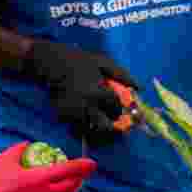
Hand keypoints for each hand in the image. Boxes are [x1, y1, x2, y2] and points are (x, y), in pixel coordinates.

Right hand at [0, 142, 95, 191]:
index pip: (69, 171)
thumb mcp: (7, 157)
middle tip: (83, 170)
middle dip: (80, 178)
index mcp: (40, 179)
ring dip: (72, 189)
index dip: (83, 166)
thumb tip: (29, 145)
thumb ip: (21, 149)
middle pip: (71, 186)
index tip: (92, 163)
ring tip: (74, 182)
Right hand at [22, 40, 137, 145]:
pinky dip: (84, 128)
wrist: (52, 63)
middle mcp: (87, 105)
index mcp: (98, 92)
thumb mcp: (103, 62)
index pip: (116, 109)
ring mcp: (74, 113)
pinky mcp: (63, 117)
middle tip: (116, 126)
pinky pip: (77, 129)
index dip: (120, 110)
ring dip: (99, 130)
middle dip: (113, 127)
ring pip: (91, 131)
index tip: (119, 109)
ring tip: (102, 125)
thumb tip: (139, 88)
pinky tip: (86, 121)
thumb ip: (122, 75)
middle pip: (106, 127)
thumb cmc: (80, 61)